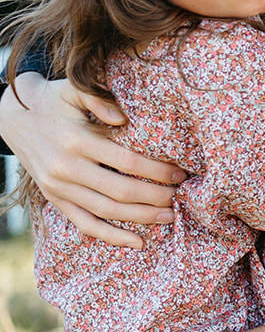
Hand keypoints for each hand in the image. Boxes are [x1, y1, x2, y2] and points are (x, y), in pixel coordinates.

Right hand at [1, 75, 183, 245]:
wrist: (13, 117)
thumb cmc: (53, 100)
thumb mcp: (74, 89)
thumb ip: (99, 99)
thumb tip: (123, 119)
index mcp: (75, 141)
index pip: (126, 161)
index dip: (156, 170)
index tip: (179, 173)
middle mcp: (65, 168)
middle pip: (120, 191)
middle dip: (156, 197)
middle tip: (181, 196)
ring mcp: (58, 188)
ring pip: (106, 211)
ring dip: (142, 217)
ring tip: (170, 216)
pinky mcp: (55, 199)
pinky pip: (85, 224)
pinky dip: (112, 236)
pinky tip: (138, 242)